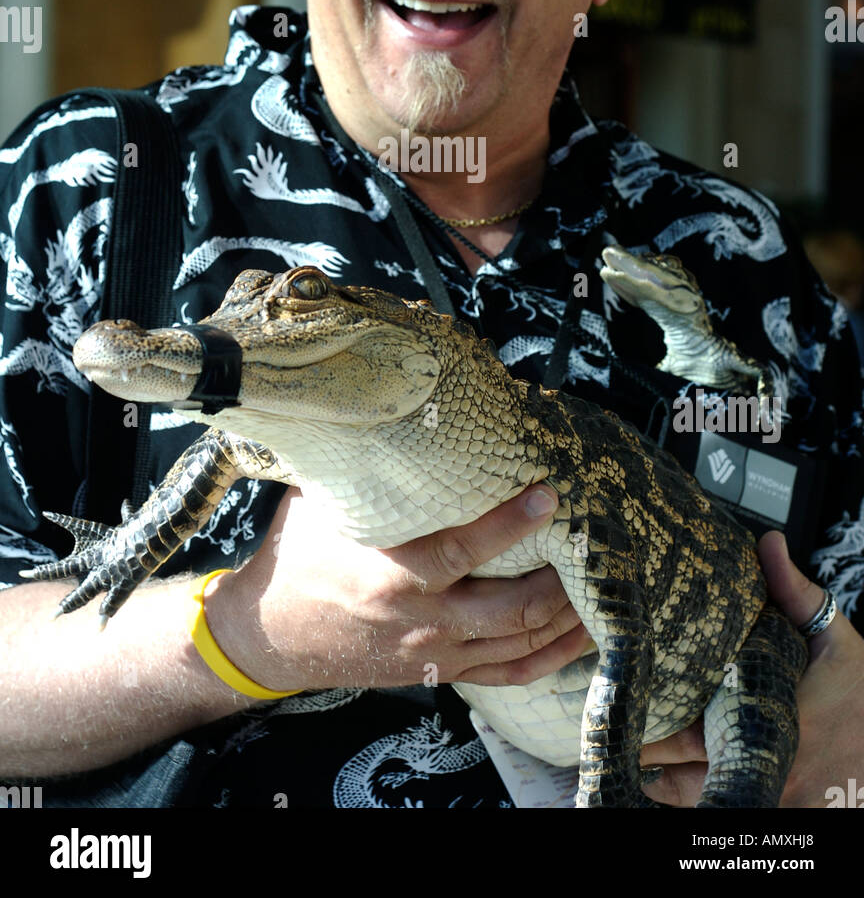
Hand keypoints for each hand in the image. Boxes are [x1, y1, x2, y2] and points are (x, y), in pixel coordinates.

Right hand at [205, 483, 589, 694]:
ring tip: (606, 587)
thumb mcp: (319, 504)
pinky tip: (580, 636)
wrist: (266, 635)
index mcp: (390, 574)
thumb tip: (398, 408)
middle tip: (594, 542)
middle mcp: (419, 620)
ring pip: (518, 643)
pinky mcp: (438, 673)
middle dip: (561, 576)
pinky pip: (508, 674)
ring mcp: (433, 653)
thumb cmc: (295, 556)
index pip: (463, 550)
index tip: (549, 493)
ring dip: (567, 618)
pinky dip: (550, 658)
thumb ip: (367, 471)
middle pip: (511, 608)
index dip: (511, 523)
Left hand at [641, 530, 863, 808]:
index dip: (647, 717)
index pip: (689, 730)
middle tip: (614, 725)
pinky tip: (672, 777)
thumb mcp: (836, 636)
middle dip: (647, 746)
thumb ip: (796, 591)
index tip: (620, 695)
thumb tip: (768, 543)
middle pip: (680, 770)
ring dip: (666, 777)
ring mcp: (773, 799)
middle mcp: (766, 765)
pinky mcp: (782, 817)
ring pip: (695, 798)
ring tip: (633, 753)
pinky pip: (721, 812)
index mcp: (768, 716)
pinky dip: (694, 798)